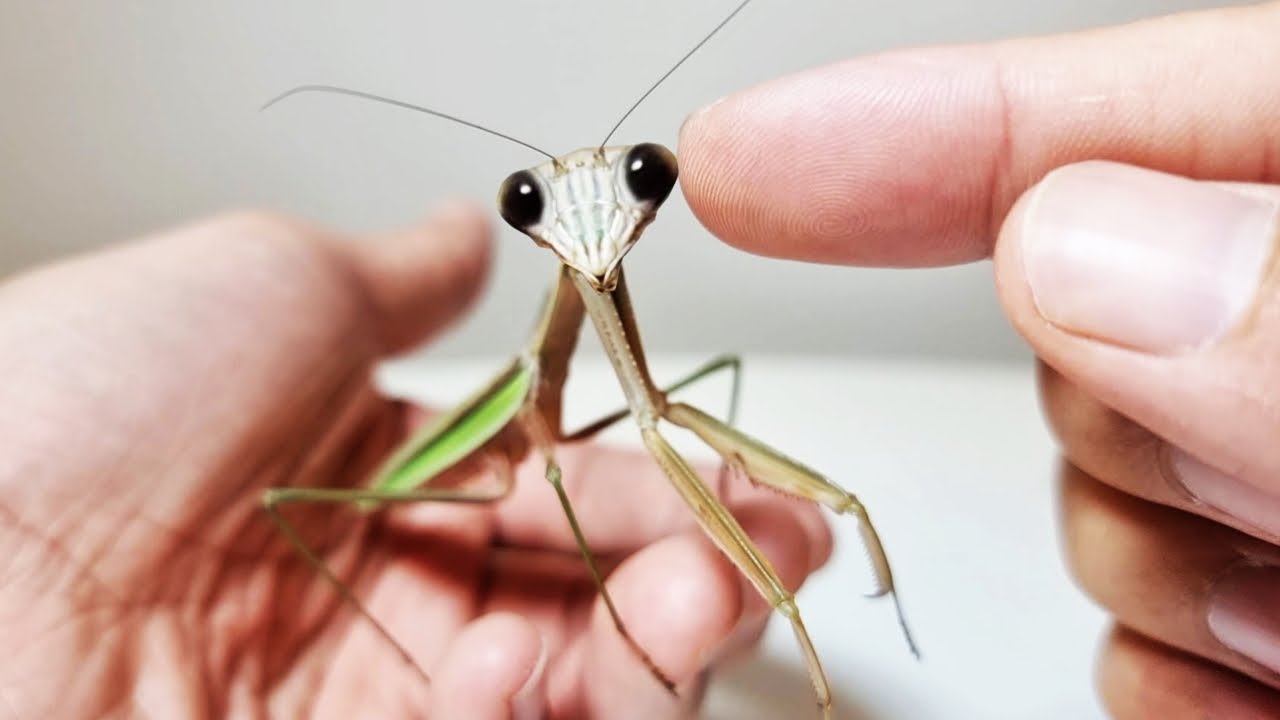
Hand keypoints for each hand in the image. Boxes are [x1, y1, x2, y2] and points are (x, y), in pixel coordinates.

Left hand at [0, 206, 828, 718]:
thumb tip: (474, 231)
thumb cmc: (80, 402)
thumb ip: (406, 277)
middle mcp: (387, 592)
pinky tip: (542, 665)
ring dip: (657, 650)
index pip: (564, 485)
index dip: (662, 482)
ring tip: (699, 597)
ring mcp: (374, 698)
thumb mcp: (276, 288)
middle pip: (586, 600)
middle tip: (763, 546)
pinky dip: (552, 712)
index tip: (744, 481)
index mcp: (382, 474)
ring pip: (568, 692)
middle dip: (694, 573)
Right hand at [678, 3, 1279, 716]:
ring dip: (1156, 569)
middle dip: (1112, 409)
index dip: (937, 126)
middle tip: (1271, 521)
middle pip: (1093, 310)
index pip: (1138, 118)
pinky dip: (1169, 678)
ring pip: (1088, 483)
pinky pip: (1129, 637)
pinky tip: (1267, 684)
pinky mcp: (1267, 619)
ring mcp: (1277, 474)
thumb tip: (1079, 245)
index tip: (743, 161)